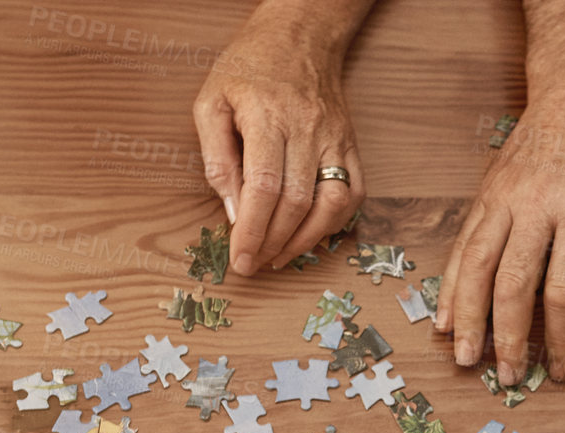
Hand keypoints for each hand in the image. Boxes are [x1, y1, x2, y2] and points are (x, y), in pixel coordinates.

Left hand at [193, 5, 365, 275]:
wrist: (300, 36)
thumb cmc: (248, 68)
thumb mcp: (211, 102)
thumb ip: (217, 158)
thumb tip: (232, 211)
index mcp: (268, 117)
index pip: (264, 187)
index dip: (252, 231)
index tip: (241, 260)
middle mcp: (308, 130)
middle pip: (297, 203)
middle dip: (273, 243)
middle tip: (254, 263)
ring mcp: (335, 139)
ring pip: (331, 205)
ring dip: (306, 240)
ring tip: (279, 256)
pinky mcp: (351, 146)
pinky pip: (353, 195)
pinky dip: (334, 223)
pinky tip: (310, 233)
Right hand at [434, 86, 564, 384]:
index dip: (562, 337)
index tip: (563, 370)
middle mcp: (537, 205)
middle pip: (513, 283)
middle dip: (509, 337)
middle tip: (509, 378)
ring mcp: (505, 197)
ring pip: (476, 265)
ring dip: (467, 317)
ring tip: (464, 358)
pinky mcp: (485, 193)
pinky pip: (462, 244)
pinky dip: (449, 285)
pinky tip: (443, 317)